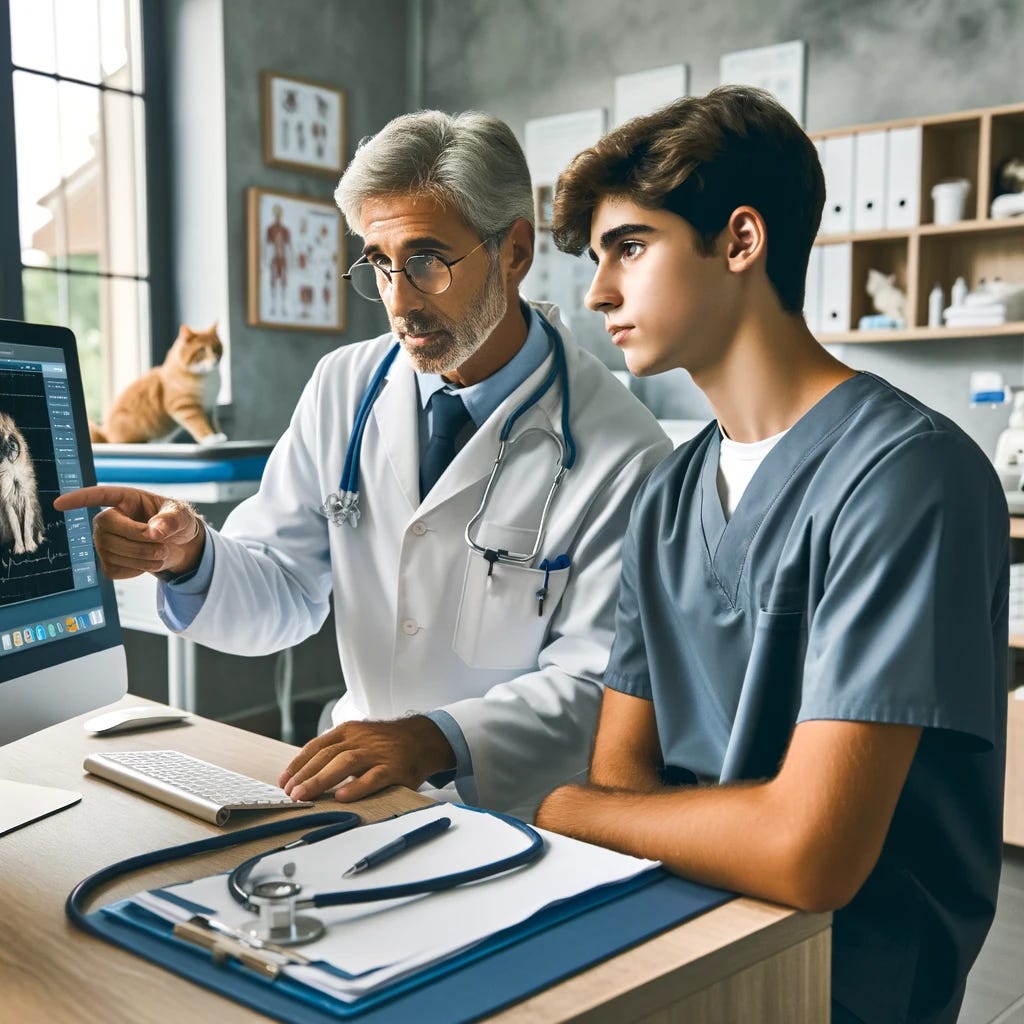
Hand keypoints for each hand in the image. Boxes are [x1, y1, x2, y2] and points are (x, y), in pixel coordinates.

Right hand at [53, 485, 205, 580]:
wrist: (179, 545)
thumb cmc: (176, 522)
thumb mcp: (182, 516)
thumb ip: (171, 520)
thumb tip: (153, 531)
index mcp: (126, 499)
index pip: (98, 496)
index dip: (78, 499)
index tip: (59, 504)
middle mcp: (108, 519)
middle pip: (106, 529)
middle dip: (138, 541)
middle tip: (163, 546)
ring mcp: (104, 542)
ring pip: (111, 552)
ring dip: (142, 557)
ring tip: (161, 553)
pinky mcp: (108, 563)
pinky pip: (115, 569)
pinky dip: (137, 569)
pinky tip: (147, 561)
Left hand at [280, 717, 455, 802]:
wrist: (423, 738)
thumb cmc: (386, 744)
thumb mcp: (359, 737)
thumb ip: (337, 750)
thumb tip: (305, 774)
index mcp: (348, 731)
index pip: (317, 746)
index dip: (298, 763)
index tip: (284, 780)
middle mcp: (360, 739)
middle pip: (327, 755)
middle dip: (305, 774)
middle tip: (290, 793)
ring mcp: (377, 752)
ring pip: (345, 764)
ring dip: (321, 780)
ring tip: (304, 796)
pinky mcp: (394, 767)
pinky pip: (373, 777)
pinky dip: (357, 787)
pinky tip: (342, 797)